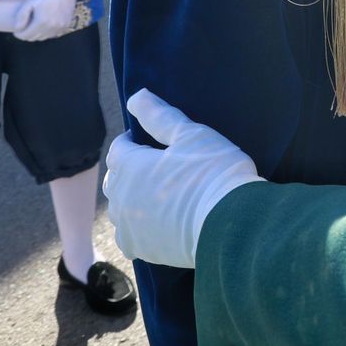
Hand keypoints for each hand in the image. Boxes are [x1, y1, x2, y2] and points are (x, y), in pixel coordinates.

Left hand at [14, 0, 79, 40]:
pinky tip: (43, 26)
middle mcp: (51, 28)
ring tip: (33, 27)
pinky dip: (46, 33)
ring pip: (43, 38)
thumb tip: (17, 29)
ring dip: (36, 34)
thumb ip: (21, 16)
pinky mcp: (64, 27)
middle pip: (34, 38)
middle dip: (27, 35)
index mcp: (41, 22)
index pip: (26, 36)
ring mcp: (59, 28)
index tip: (16, 31)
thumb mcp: (29, 2)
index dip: (19, 34)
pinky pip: (52, 35)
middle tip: (24, 29)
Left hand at [104, 89, 262, 268]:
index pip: (118, 148)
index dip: (134, 142)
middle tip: (160, 168)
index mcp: (129, 165)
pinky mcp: (140, 249)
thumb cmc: (213, 172)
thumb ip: (159, 115)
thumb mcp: (192, 134)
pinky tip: (161, 222)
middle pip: (116, 178)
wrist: (230, 222)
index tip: (152, 143)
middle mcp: (120, 196)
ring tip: (162, 195)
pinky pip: (130, 234)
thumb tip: (136, 97)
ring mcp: (128, 225)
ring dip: (134, 199)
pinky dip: (140, 227)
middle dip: (130, 170)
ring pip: (121, 207)